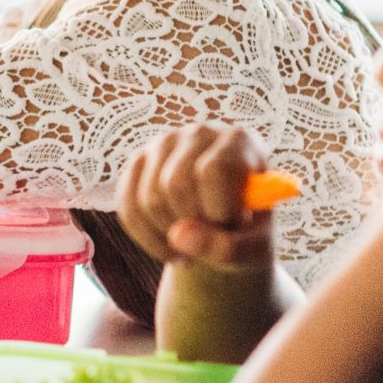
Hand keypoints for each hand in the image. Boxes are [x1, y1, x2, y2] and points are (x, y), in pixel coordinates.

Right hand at [118, 123, 275, 271]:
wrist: (225, 228)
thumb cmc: (246, 234)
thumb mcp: (252, 248)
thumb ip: (226, 247)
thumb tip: (178, 236)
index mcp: (238, 142)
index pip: (213, 170)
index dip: (217, 208)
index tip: (229, 229)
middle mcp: (198, 134)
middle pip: (176, 184)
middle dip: (191, 224)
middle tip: (208, 239)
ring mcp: (163, 145)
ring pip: (150, 200)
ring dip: (168, 236)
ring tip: (191, 247)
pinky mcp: (137, 163)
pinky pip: (129, 208)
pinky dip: (147, 239)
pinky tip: (168, 247)